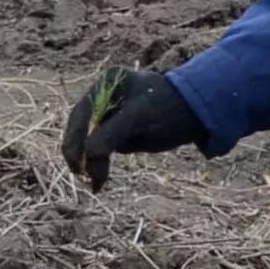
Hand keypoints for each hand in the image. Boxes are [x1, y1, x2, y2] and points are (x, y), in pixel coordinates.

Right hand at [64, 65, 202, 189]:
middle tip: (82, 176)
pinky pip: (102, 151)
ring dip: (91, 163)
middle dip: (82, 153)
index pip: (81, 113)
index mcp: (106, 85)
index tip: (75, 162)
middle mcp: (102, 99)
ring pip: (90, 142)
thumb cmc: (168, 107)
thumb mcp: (139, 117)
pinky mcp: (117, 133)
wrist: (195, 115)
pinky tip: (100, 180)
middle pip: (81, 128)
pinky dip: (100, 165)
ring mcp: (109, 116)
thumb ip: (112, 133)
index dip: (74, 137)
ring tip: (97, 183)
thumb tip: (88, 154)